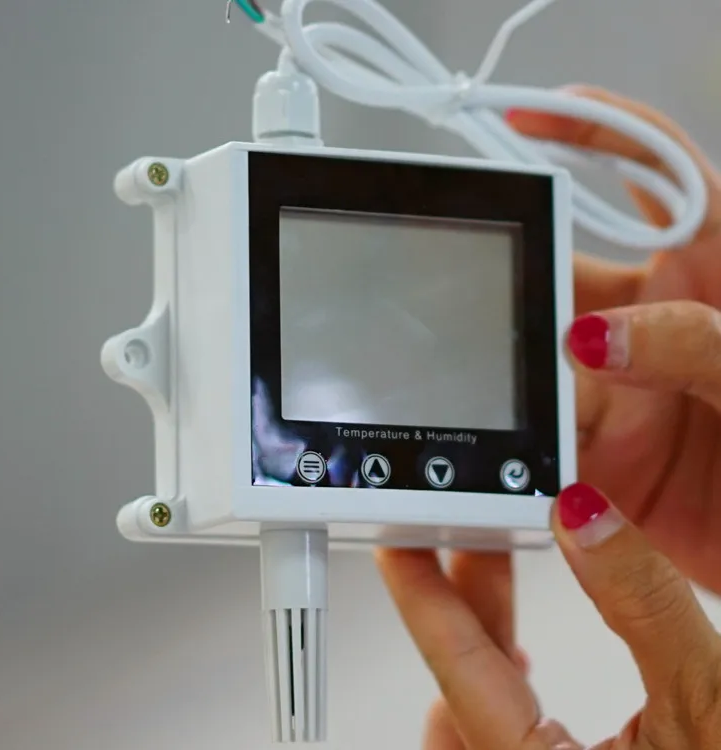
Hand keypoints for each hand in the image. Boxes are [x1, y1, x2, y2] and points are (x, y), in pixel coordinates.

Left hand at [377, 483, 720, 748]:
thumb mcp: (712, 706)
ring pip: (481, 709)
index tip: (397, 545)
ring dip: (484, 638)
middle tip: (465, 532)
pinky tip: (515, 658)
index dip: (423, 596)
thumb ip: (642, 604)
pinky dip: (502, 684)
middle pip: (469, 682)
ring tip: (489, 580)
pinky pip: (503, 735)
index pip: (461, 670)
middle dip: (467, 599)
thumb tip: (583, 518)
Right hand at [507, 87, 720, 594]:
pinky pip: (534, 442)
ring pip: (535, 363)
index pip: (654, 179)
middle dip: (512, 278)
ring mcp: (615, 390)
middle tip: (470, 294)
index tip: (523, 121)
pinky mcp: (593, 455)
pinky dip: (510, 446)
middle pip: (558, 276)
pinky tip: (492, 451)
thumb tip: (594, 338)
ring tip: (480, 386)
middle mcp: (650, 324)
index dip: (593, 134)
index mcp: (707, 273)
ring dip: (507, 372)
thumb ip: (698, 345)